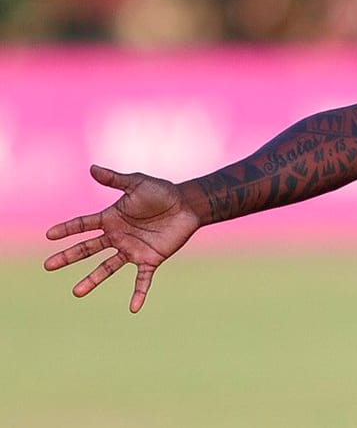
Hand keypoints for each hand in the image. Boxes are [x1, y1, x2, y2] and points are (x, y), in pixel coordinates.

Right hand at [44, 165, 200, 311]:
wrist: (187, 205)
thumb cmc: (162, 192)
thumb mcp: (138, 183)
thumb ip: (116, 180)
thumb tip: (92, 168)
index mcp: (111, 218)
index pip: (83, 225)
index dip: (67, 229)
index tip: (50, 235)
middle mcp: (117, 237)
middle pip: (87, 249)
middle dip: (68, 257)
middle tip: (49, 265)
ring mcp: (131, 250)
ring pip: (107, 268)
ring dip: (92, 280)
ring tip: (76, 292)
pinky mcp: (150, 260)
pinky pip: (142, 280)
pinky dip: (138, 293)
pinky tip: (133, 308)